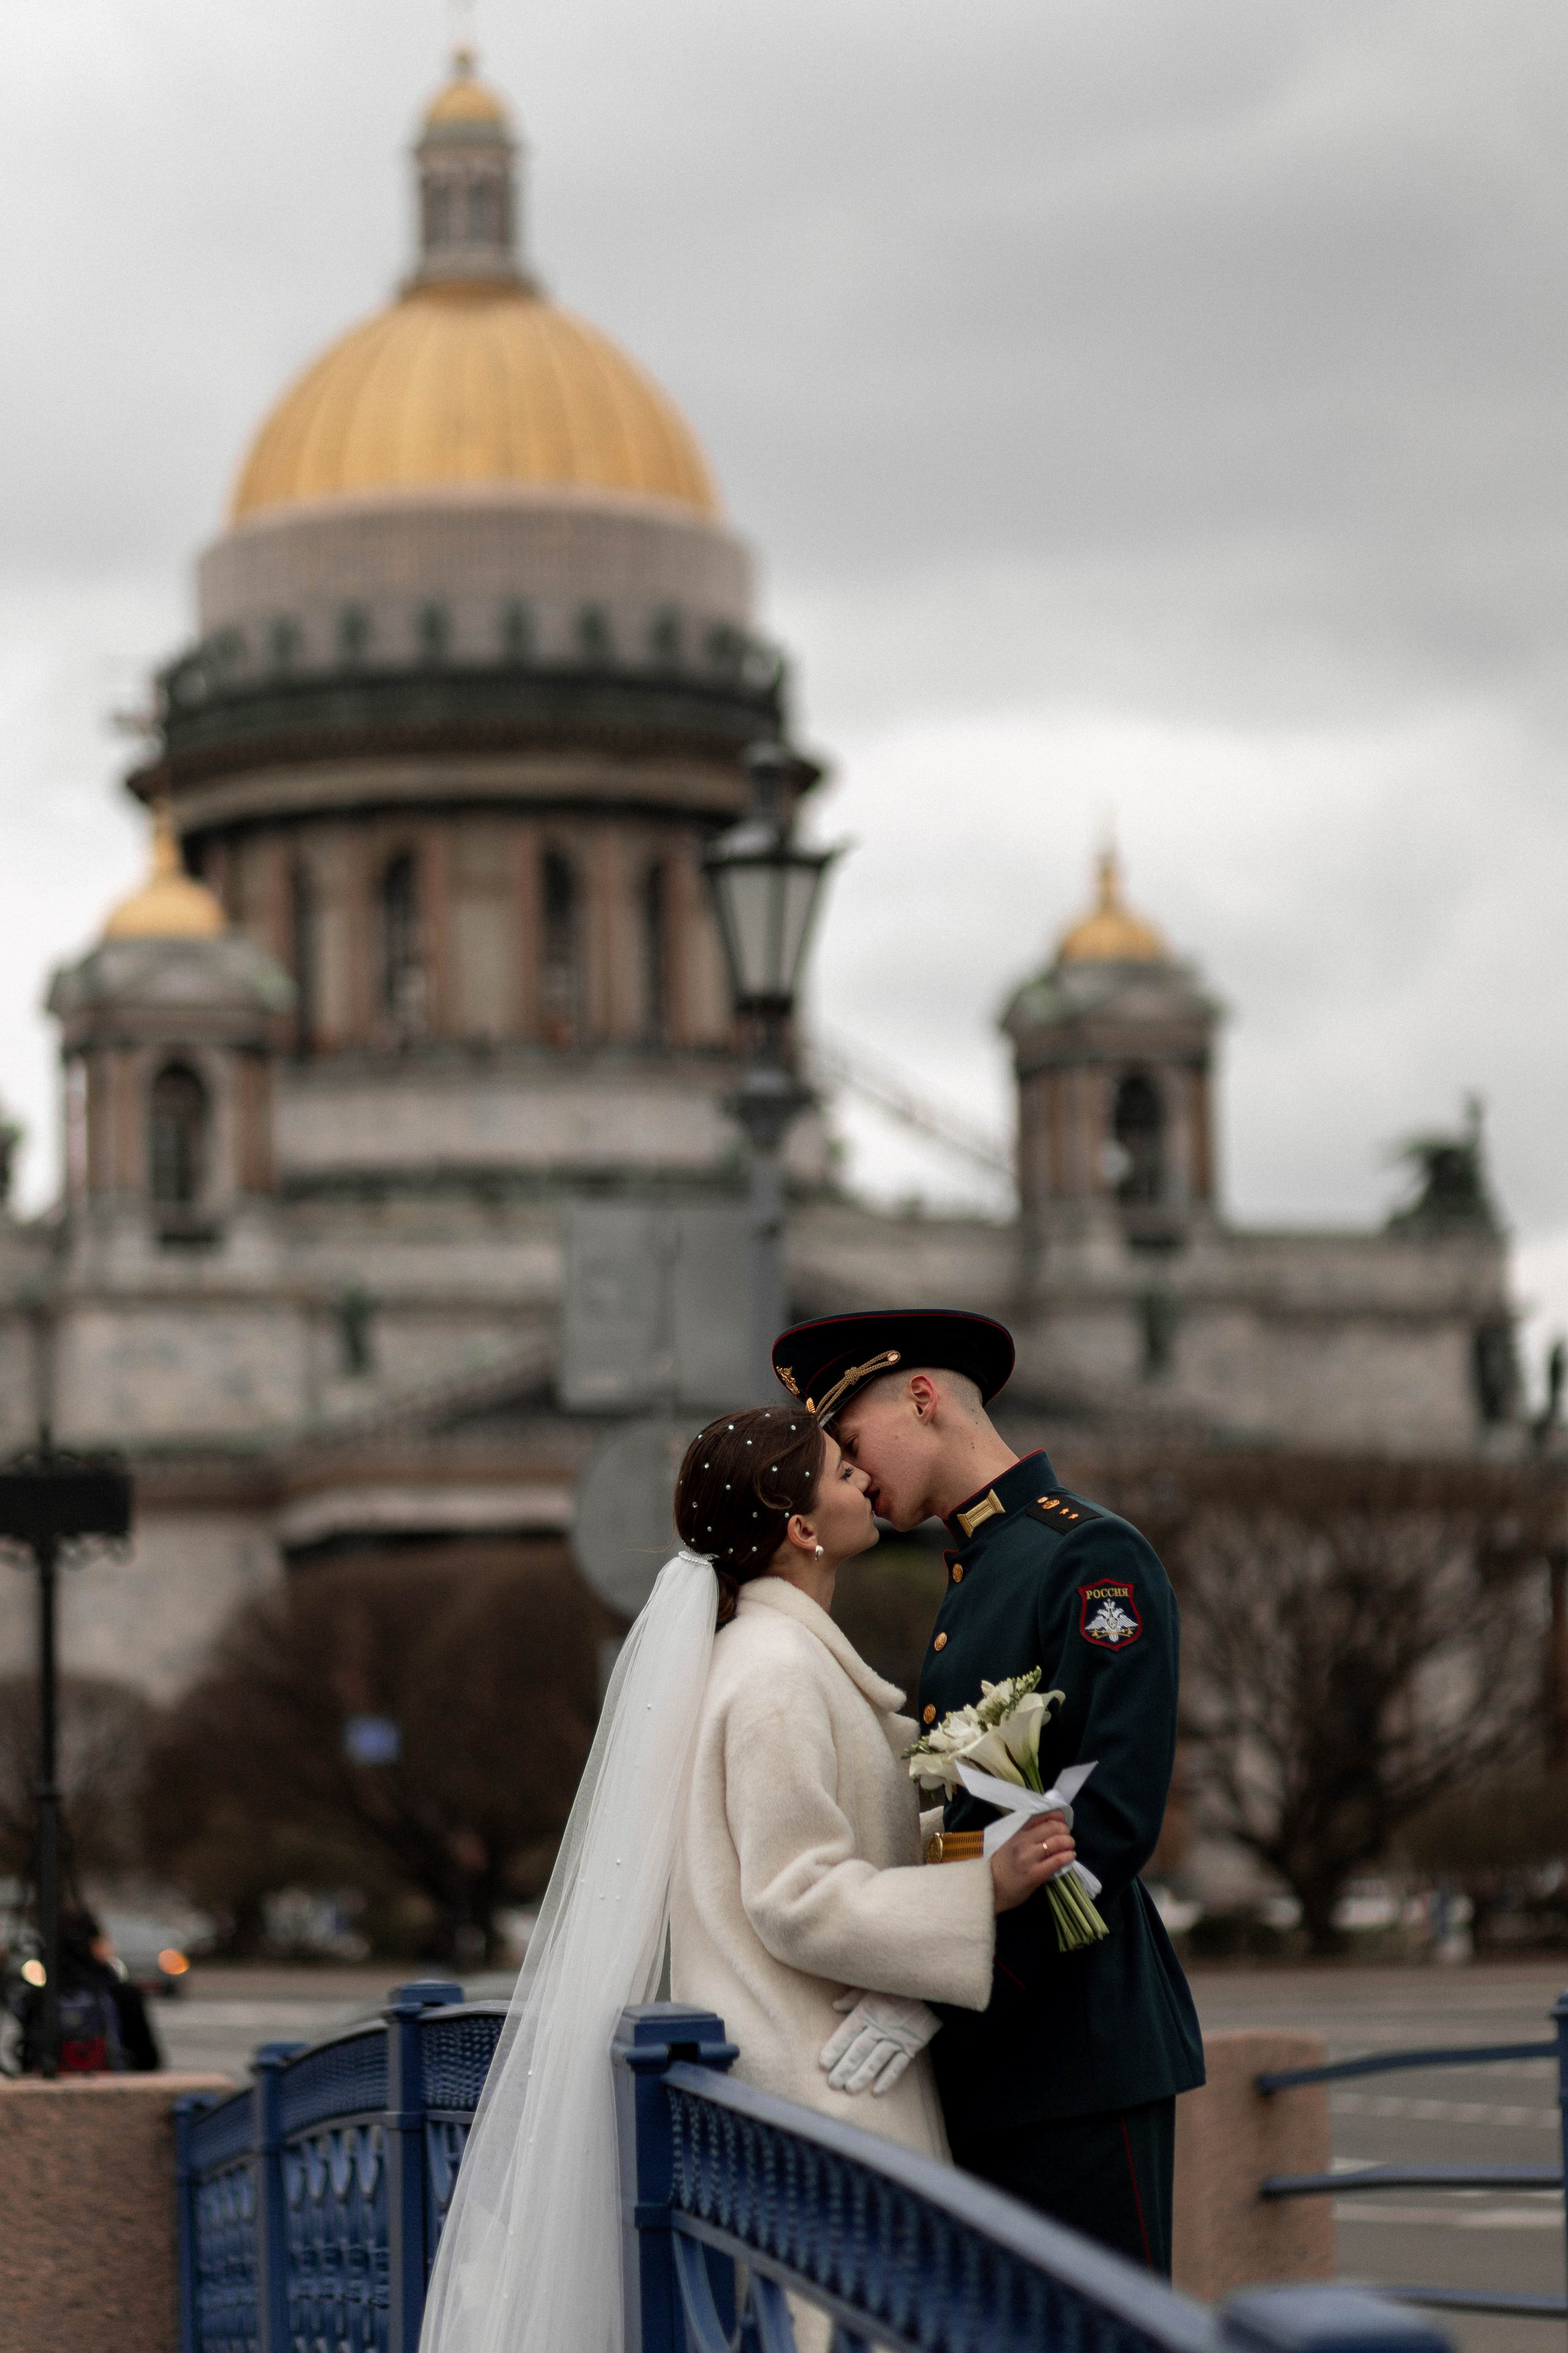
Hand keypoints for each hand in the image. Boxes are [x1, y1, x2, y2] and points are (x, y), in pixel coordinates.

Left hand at [818, 1990, 940, 2093]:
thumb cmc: (896, 1986)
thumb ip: (853, 1997)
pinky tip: (877, 2091)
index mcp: (867, 2012)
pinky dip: (887, 2079)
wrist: (930, 1990)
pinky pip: (897, 2066)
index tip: (823, 2064)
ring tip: (850, 2089)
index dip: (834, 2049)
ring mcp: (895, 2038)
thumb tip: (835, 2006)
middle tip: (833, 2084)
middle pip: (859, 2051)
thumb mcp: (872, 1986)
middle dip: (844, 2068)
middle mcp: (879, 2027)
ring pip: (876, 2061)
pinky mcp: (910, 2046)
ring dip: (862, 2076)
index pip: (847, 2034)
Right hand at [990, 1809, 1075, 1914]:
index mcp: (1016, 1832)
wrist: (989, 1889)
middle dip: (1065, 1830)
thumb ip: (1025, 1835)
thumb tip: (1048, 1828)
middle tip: (1067, 1836)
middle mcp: (1023, 1841)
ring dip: (1068, 1842)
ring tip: (1070, 1846)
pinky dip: (1067, 1856)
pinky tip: (1070, 1856)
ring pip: (1057, 1841)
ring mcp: (1029, 1857)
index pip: (1040, 1816)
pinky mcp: (1035, 1874)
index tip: (1063, 1820)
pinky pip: (1056, 1861)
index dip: (1057, 1816)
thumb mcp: (1009, 1844)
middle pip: (1052, 1827)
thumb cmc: (1000, 1867)